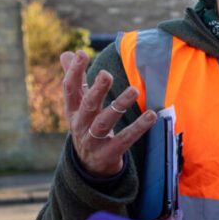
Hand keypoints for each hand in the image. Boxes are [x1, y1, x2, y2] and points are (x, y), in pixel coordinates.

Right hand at [61, 50, 158, 178]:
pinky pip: (125, 139)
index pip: (70, 89)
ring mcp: (94, 141)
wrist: (90, 166)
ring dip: (119, 105)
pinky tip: (151, 115)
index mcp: (72, 111)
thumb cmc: (86, 126)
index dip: (74, 72)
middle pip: (87, 105)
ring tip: (134, 90)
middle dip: (96, 89)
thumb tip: (66, 53)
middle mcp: (80, 125)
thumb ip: (75, 80)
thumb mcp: (78, 106)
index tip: (82, 54)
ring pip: (105, 122)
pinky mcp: (110, 153)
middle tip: (106, 74)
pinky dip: (138, 127)